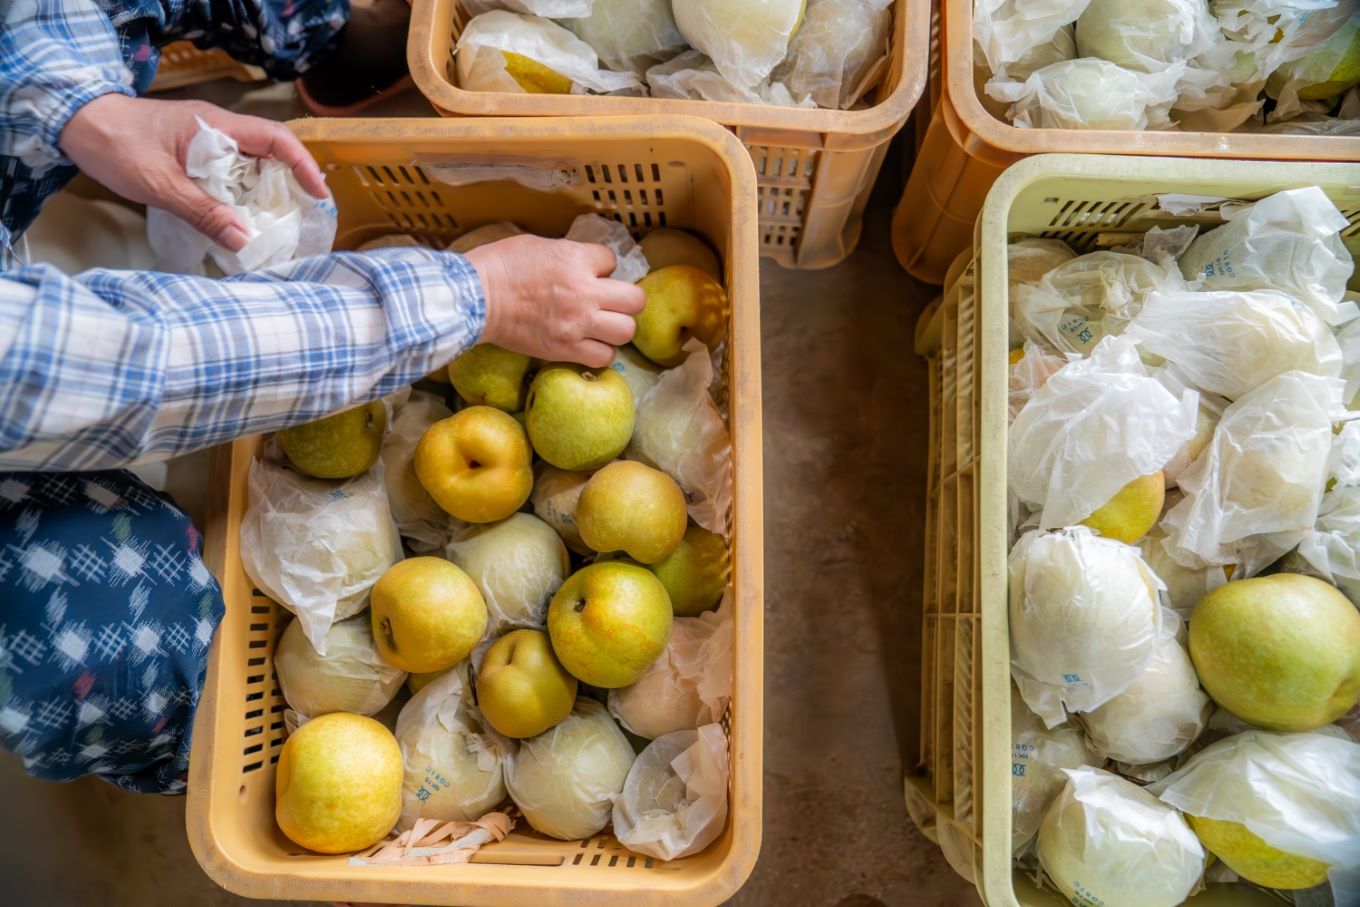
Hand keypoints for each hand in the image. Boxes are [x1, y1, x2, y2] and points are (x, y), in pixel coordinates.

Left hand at [59, 95, 328, 251]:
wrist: (76, 124)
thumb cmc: (117, 146)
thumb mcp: (160, 184)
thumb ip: (203, 213)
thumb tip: (244, 241)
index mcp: (217, 127)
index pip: (276, 139)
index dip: (303, 166)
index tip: (318, 195)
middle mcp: (218, 129)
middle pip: (271, 154)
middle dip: (290, 185)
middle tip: (301, 219)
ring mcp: (207, 140)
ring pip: (251, 165)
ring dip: (266, 193)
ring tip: (276, 225)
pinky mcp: (194, 153)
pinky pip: (231, 172)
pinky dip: (242, 194)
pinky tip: (241, 217)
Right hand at [465, 235, 646, 367]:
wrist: (476, 298)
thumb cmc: (500, 265)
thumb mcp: (540, 245)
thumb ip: (569, 255)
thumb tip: (582, 264)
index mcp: (577, 259)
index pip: (612, 261)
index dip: (602, 267)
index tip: (589, 273)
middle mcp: (585, 292)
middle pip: (634, 300)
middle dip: (626, 300)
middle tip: (611, 303)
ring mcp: (578, 323)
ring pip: (626, 331)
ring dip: (617, 329)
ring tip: (602, 327)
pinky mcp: (565, 348)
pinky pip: (604, 357)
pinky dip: (600, 352)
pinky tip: (588, 345)